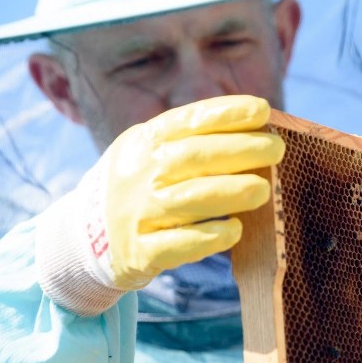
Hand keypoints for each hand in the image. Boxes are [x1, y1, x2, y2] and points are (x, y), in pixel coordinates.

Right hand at [83, 95, 282, 289]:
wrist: (84, 236)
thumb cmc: (139, 186)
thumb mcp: (151, 152)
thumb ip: (193, 142)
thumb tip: (258, 130)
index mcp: (144, 143)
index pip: (187, 122)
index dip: (225, 113)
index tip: (262, 110)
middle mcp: (139, 175)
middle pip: (192, 157)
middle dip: (239, 150)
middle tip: (277, 149)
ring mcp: (138, 214)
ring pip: (187, 200)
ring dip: (229, 192)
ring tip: (263, 190)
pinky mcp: (141, 252)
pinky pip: (177, 245)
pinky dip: (208, 237)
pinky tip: (234, 230)